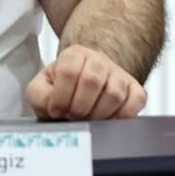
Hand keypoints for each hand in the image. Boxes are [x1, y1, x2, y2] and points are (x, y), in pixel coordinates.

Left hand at [25, 43, 146, 120]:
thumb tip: (54, 106)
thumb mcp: (40, 89)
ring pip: (114, 93)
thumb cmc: (60, 92)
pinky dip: (121, 117)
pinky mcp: (135, 91)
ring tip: (88, 120)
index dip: (61, 97)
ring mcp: (120, 74)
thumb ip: (39, 95)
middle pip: (92, 80)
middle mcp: (99, 60)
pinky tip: (107, 121)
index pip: (69, 71)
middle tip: (72, 117)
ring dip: (98, 115)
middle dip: (79, 107)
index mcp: (74, 55)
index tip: (56, 110)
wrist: (82, 90)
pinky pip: (135, 102)